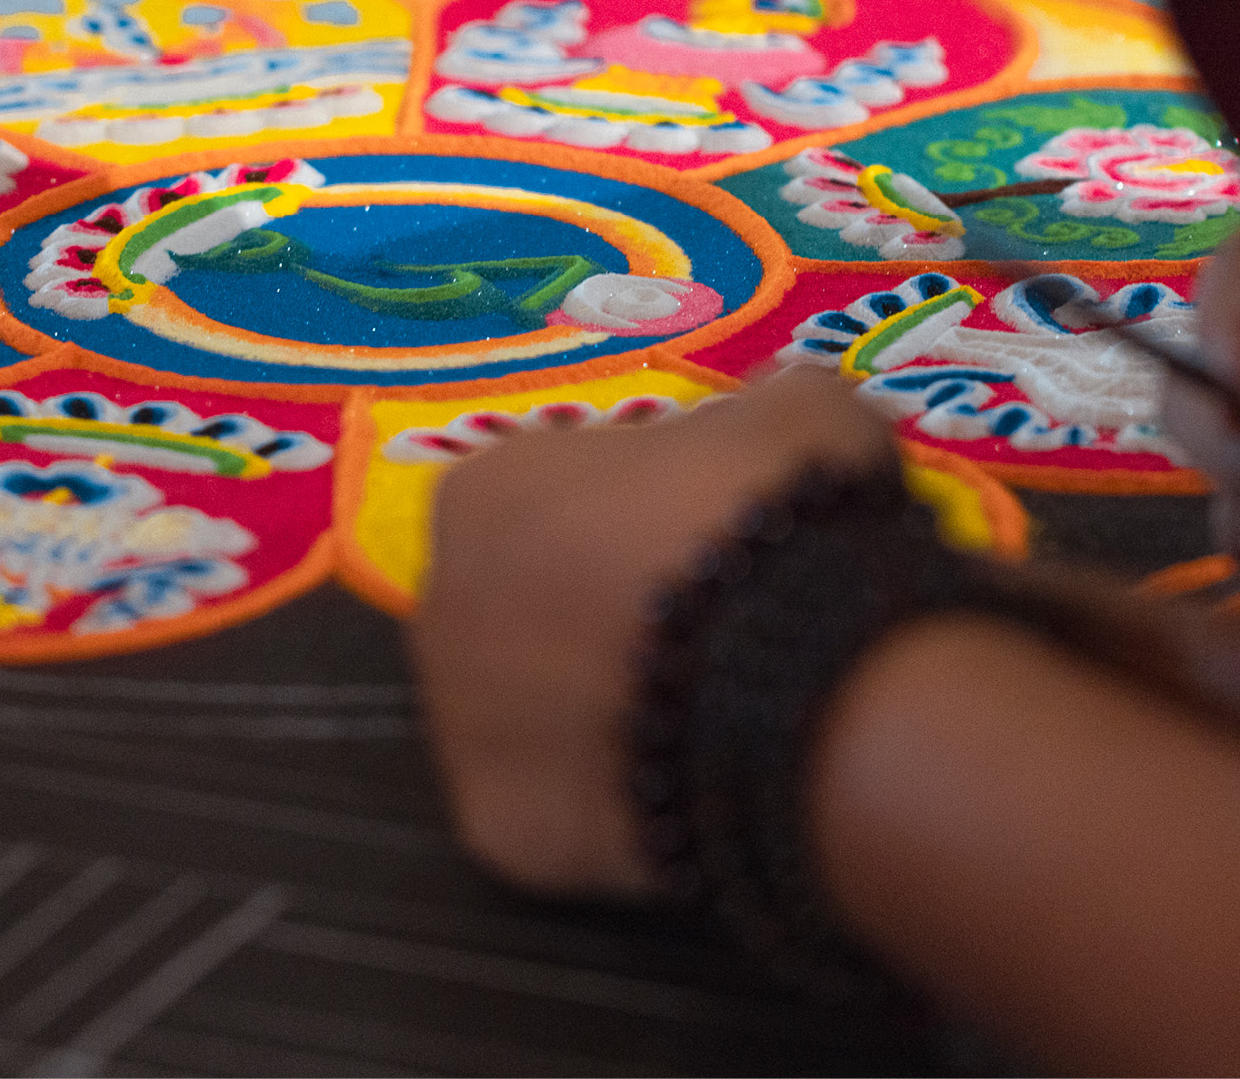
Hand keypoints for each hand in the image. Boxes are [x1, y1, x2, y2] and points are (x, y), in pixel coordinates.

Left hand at [409, 365, 897, 896]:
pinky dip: (616, 806)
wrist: (790, 676)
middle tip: (700, 632)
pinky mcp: (499, 831)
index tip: (699, 536)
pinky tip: (691, 785)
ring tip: (702, 714)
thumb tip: (783, 409)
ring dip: (596, 713)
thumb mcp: (798, 412)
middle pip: (519, 611)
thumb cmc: (767, 518)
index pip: (545, 497)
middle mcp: (440, 607)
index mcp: (483, 492)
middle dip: (598, 619)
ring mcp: (460, 730)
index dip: (628, 519)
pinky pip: (560, 812)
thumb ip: (766, 408)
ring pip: (528, 718)